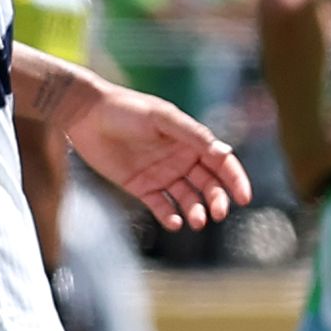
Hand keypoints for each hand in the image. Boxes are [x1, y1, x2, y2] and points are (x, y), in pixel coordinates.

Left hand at [69, 80, 251, 231]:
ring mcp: (162, 174)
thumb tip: (224, 151)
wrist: (86, 115)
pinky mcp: (141, 186)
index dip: (236, 180)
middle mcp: (181, 159)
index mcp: (191, 141)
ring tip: (196, 221)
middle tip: (218, 214)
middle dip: (217, 200)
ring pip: (187, 198)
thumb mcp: (162, 118)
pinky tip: (174, 222)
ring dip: (195, 211)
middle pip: (208, 185)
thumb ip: (192, 134)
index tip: (244, 198)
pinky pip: (161, 205)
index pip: (222, 163)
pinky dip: (169, 216)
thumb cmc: (126, 109)